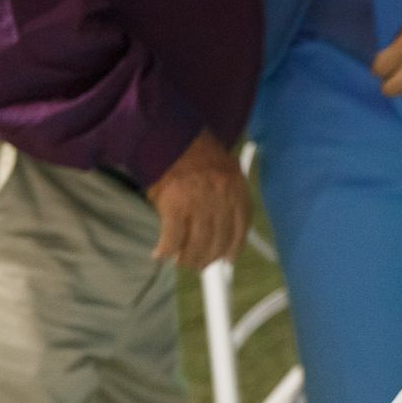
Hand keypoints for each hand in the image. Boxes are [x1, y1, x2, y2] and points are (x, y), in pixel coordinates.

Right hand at [145, 131, 250, 268]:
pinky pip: (172, 239)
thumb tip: (223, 231)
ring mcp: (198, 204)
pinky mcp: (174, 206)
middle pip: (218, 242)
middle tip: (199, 265)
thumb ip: (228, 199)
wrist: (172, 137)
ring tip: (182, 261)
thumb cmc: (198, 155)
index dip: (234, 248)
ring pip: (196, 245)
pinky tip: (160, 254)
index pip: (241, 227)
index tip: (228, 259)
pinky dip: (165, 251)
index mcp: (236, 189)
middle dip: (208, 259)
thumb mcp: (225, 172)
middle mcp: (221, 198)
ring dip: (188, 259)